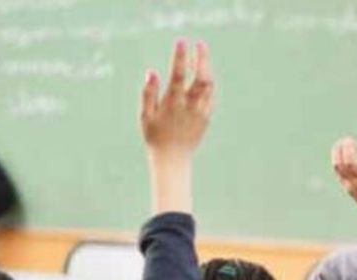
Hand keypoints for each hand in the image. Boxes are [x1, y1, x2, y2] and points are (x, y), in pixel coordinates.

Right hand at [141, 40, 214, 213]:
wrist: (173, 160)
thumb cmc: (155, 137)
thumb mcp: (145, 116)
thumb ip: (148, 93)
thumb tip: (151, 71)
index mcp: (173, 103)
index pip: (178, 74)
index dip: (180, 56)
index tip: (181, 41)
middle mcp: (190, 106)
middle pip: (202, 78)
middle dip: (202, 58)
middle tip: (200, 44)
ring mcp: (201, 112)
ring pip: (209, 86)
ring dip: (207, 68)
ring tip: (201, 56)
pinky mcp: (206, 117)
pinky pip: (211, 96)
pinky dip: (208, 83)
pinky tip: (203, 75)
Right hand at [331, 137, 356, 224]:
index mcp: (350, 189)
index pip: (337, 169)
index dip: (335, 156)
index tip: (338, 146)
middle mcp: (355, 184)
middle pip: (341, 163)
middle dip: (339, 149)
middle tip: (343, 140)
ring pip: (351, 161)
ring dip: (348, 148)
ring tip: (350, 140)